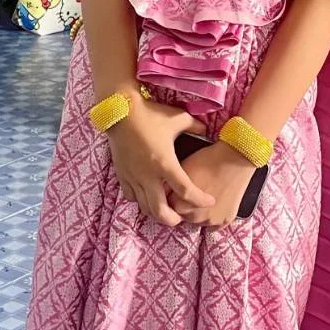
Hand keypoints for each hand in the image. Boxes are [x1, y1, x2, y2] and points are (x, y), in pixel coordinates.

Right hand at [106, 99, 214, 226]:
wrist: (119, 110)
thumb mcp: (178, 118)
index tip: (209, 201)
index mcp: (165, 163)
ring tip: (167, 210)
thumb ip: (195, 126)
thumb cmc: (150, 114)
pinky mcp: (121, 174)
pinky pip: (131, 196)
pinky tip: (148, 196)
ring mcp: (132, 176)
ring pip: (144, 207)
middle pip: (160, 211)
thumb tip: (207, 131)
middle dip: (172, 220)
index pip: (185, 191)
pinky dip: (141, 201)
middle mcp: (148, 175)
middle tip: (181, 218)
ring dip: (157, 213)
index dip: (200, 200)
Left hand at [171, 143, 254, 226]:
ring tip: (207, 195)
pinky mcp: (225, 220)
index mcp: (179, 205)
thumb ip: (170, 186)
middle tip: (195, 192)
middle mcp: (193, 217)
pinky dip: (214, 215)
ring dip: (200, 213)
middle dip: (187, 207)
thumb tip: (164, 193)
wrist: (235, 159)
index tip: (179, 191)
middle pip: (184, 216)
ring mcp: (211, 220)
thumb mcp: (181, 170)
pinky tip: (216, 202)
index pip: (169, 208)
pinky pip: (215, 225)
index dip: (174, 198)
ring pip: (200, 221)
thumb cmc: (207, 160)